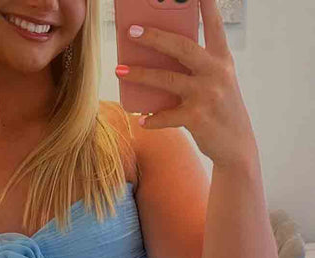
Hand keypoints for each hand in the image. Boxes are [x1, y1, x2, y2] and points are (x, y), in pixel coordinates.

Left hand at [116, 0, 257, 168]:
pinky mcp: (197, 117)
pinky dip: (151, 118)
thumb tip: (158, 59)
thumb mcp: (217, 82)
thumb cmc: (220, 109)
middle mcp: (216, 73)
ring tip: (120, 70)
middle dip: (154, 37)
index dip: (206, 5)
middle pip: (181, 47)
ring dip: (140, 74)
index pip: (214, 25)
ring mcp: (206, 95)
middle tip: (131, 31)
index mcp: (222, 59)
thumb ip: (195, 68)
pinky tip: (141, 118)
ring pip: (166, 79)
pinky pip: (166, 116)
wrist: (236, 145)